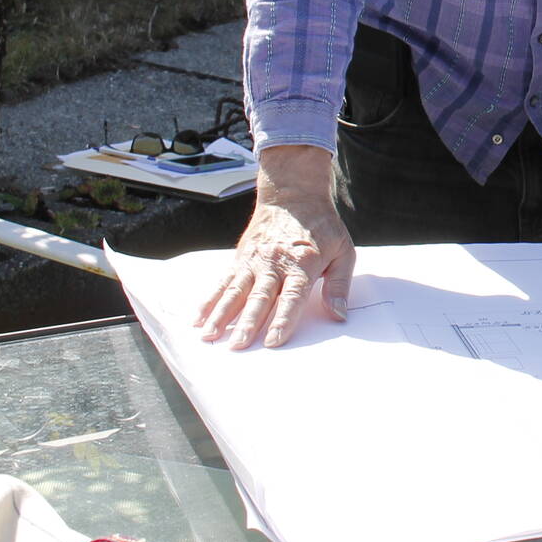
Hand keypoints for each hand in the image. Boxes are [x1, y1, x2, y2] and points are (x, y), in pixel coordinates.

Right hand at [193, 145, 355, 348]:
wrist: (293, 195)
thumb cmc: (322, 226)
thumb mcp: (343, 251)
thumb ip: (339, 285)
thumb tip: (339, 315)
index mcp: (302, 264)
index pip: (292, 296)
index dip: (283, 319)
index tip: (274, 341)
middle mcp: (275, 263)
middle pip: (259, 297)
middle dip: (248, 323)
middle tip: (237, 346)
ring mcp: (254, 260)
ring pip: (235, 291)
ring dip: (221, 315)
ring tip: (209, 336)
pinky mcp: (240, 258)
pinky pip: (223, 282)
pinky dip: (210, 300)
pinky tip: (198, 318)